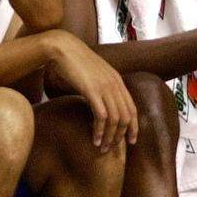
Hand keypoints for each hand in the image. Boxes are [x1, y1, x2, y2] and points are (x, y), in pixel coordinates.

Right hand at [46, 30, 137, 150]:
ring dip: (110, 137)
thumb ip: (100, 85)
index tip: (130, 141)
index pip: (132, 109)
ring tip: (102, 148)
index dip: (133, 127)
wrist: (62, 48)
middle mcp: (115, 85)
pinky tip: (95, 138)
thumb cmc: (72, 60)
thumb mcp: (92, 73)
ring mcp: (104, 88)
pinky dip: (100, 131)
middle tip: (112, 149)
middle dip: (121, 136)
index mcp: (117, 81)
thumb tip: (99, 100)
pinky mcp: (92, 91)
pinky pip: (102, 116)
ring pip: (115, 119)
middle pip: (126, 117)